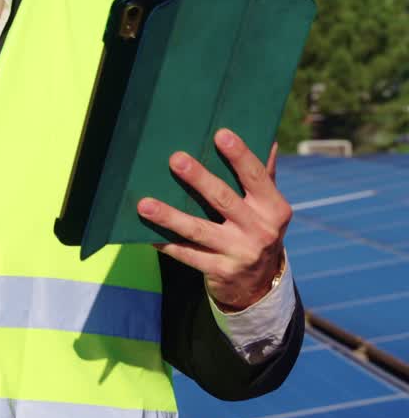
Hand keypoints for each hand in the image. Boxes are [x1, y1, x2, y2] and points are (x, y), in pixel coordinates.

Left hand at [137, 129, 288, 311]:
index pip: (256, 177)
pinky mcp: (220, 271)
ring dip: (170, 216)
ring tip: (144, 204)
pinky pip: (188, 255)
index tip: (220, 134)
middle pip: (224, 200)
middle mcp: (261, 230)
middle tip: (175, 159)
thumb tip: (266, 135)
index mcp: (274, 208)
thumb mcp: (267, 206)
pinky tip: (146, 234)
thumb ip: (263, 174)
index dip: (240, 155)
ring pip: (199, 230)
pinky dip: (166, 244)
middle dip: (199, 179)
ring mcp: (240, 253)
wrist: (260, 283)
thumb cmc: (257, 229)